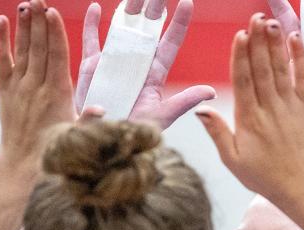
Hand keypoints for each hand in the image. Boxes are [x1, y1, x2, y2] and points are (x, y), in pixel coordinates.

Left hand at [0, 0, 74, 169]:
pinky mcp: (6, 90)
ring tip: (27, 3)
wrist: (23, 162)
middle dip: (40, 21)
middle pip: (39, 47)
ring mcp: (19, 87)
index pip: (56, 56)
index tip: (53, 12)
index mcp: (57, 94)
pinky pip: (2, 60)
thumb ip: (89, 120)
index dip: (55, 33)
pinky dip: (1, 40)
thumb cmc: (56, 149)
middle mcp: (35, 87)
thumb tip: (101, 110)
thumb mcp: (78, 136)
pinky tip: (2, 22)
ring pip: (22, 50)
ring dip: (25, 25)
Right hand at [75, 0, 215, 129]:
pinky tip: (95, 8)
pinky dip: (92, 25)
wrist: (106, 141)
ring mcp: (115, 63)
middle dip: (153, 9)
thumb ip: (184, 102)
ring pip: (121, 30)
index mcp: (155, 74)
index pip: (170, 43)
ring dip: (126, 10)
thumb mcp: (163, 116)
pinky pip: (92, 41)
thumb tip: (211, 92)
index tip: (187, 2)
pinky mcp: (93, 67)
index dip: (179, 23)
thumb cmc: (137, 133)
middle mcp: (137, 65)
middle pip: (147, 30)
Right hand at [197, 16, 303, 204]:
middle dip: (258, 41)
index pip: (243, 81)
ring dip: (275, 44)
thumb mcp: (233, 160)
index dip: (240, 56)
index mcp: (248, 120)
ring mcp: (290, 107)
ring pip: (280, 69)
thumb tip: (200, 109)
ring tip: (270, 22)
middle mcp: (270, 109)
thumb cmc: (265, 176)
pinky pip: (303, 78)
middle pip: (262, 69)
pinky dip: (300, 58)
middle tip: (255, 18)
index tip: (239, 35)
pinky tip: (295, 39)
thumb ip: (217, 132)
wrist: (302, 186)